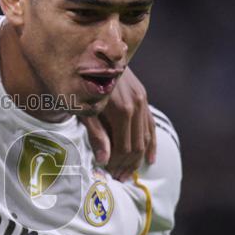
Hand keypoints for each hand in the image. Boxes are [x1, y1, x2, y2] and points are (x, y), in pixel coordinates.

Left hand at [81, 66, 155, 181]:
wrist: (95, 56)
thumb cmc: (83, 83)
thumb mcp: (84, 110)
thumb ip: (96, 135)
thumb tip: (104, 160)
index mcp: (122, 110)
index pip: (124, 147)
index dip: (117, 163)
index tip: (109, 174)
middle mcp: (136, 105)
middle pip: (136, 144)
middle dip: (127, 164)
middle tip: (118, 178)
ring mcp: (142, 100)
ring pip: (145, 136)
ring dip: (137, 157)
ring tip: (128, 173)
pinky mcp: (143, 97)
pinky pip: (150, 124)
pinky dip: (150, 143)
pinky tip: (149, 158)